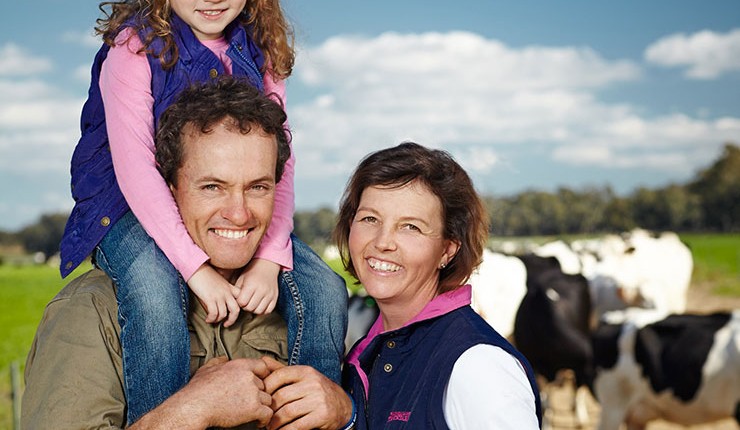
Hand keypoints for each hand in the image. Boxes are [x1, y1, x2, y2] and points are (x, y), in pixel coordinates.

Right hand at [130, 357, 272, 429]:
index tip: (258, 385)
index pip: (262, 366)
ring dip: (261, 407)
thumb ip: (218, 362)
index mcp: (240, 365)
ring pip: (267, 399)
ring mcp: (252, 392)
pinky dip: (264, 419)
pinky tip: (258, 422)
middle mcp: (249, 376)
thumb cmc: (197, 390)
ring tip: (254, 413)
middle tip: (250, 402)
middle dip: (258, 394)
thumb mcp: (206, 369)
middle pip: (264, 385)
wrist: (194, 406)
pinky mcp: (253, 408)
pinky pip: (268, 413)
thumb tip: (224, 358)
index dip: (262, 376)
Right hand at [188, 263, 241, 326]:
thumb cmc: (204, 274)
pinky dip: (211, 319)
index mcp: (229, 287)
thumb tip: (218, 305)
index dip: (239, 307)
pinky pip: (214, 314)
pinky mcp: (210, 298)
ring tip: (212, 320)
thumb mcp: (217, 281)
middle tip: (226, 324)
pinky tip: (207, 319)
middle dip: (232, 320)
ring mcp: (219, 295)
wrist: (195, 267)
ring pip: (223, 314)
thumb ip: (221, 291)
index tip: (232, 313)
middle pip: (236, 310)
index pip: (241, 298)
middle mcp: (226, 292)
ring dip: (217, 320)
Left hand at [234, 258, 279, 314]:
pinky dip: (263, 310)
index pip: (242, 302)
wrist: (267, 266)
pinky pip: (268, 310)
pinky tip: (259, 305)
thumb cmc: (251, 272)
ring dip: (254, 309)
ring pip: (259, 311)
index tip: (239, 298)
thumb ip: (236, 291)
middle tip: (245, 301)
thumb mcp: (241, 279)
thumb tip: (232, 303)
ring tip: (252, 303)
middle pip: (250, 308)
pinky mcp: (275, 297)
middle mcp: (262, 290)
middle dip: (245, 306)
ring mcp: (270, 294)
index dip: (239, 302)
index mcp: (251, 285)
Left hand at [262, 356, 352, 429]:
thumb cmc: (318, 391)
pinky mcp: (322, 415)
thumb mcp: (303, 377)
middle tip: (263, 418)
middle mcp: (313, 383)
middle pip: (281, 396)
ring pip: (287, 412)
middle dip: (268, 410)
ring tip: (270, 427)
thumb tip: (262, 361)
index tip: (260, 398)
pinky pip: (297, 425)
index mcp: (306, 371)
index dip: (266, 388)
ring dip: (275, 423)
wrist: (343, 405)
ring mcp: (318, 399)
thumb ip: (282, 370)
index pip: (279, 375)